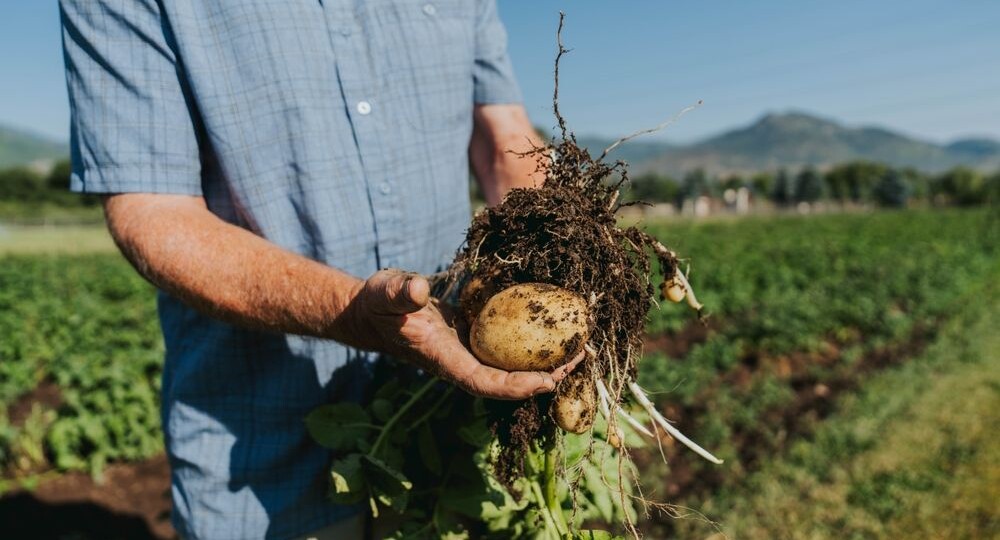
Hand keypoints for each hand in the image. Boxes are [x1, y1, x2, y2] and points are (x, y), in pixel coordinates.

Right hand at [341, 269, 582, 399]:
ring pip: (511, 366)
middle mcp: (461, 361)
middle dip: (545, 375)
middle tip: (580, 357)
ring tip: (579, 344)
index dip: (516, 387)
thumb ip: (401, 292)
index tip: (548, 381)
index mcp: (443, 358)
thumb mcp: (386, 292)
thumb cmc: (377, 303)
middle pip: (508, 381)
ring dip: (544, 359)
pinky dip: (531, 341)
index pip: (484, 383)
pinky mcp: (474, 338)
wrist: (372, 310)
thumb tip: (420, 289)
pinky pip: (507, 347)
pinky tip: (554, 325)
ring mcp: (469, 351)